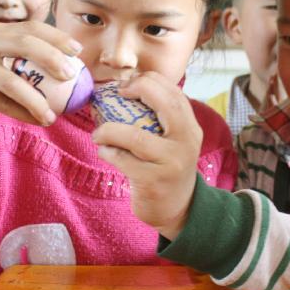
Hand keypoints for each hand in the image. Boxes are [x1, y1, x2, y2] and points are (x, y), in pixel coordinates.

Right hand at [0, 21, 82, 124]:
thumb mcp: (2, 53)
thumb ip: (28, 55)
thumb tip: (72, 68)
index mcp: (0, 30)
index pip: (31, 27)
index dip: (56, 36)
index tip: (77, 51)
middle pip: (23, 44)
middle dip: (50, 58)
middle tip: (70, 76)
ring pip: (10, 81)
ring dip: (35, 100)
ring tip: (53, 116)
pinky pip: (1, 103)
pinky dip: (21, 113)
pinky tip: (38, 121)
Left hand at [92, 72, 201, 238]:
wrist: (176, 208)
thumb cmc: (165, 167)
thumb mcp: (172, 140)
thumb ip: (159, 117)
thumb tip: (123, 88)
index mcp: (190, 127)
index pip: (174, 92)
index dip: (148, 81)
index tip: (127, 84)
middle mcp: (186, 142)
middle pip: (165, 103)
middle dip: (138, 90)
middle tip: (117, 94)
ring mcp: (171, 163)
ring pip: (135, 137)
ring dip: (109, 130)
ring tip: (99, 133)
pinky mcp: (153, 181)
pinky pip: (123, 160)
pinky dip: (107, 152)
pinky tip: (103, 151)